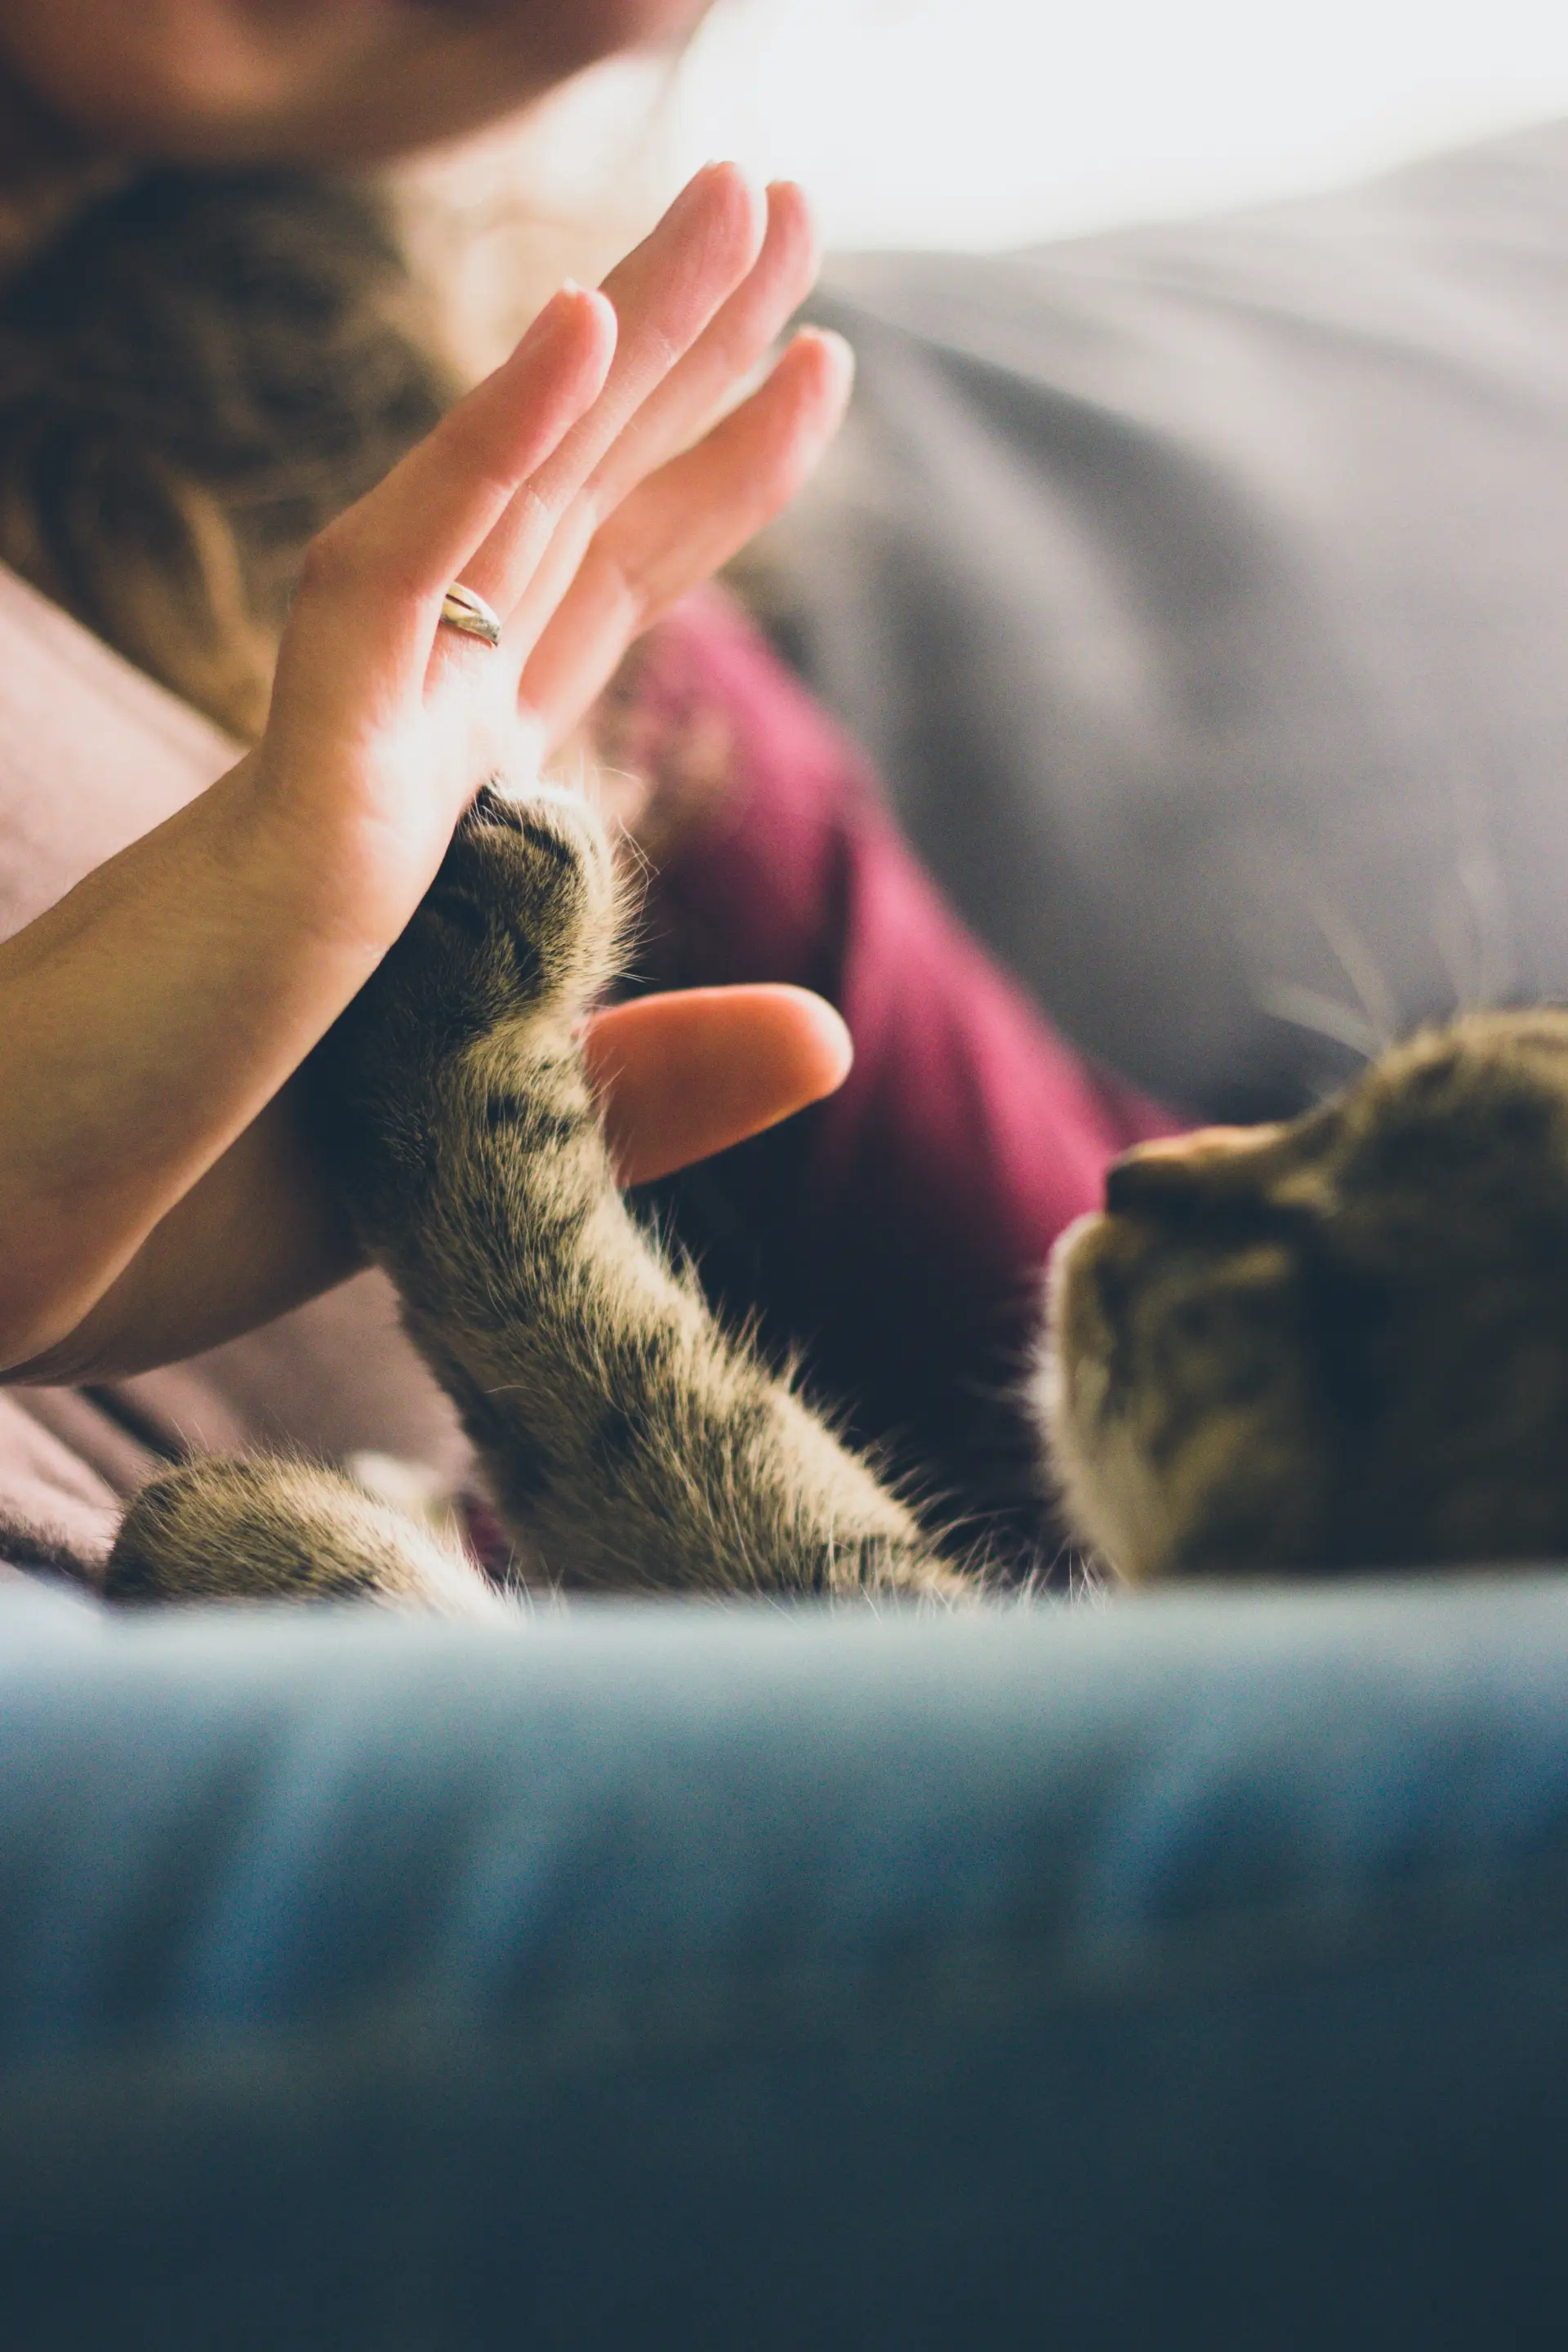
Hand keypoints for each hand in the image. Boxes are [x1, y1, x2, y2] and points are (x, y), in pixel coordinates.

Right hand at [0, 166, 853, 1375]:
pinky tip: (581, 327)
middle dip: (684, 354)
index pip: (594, 603)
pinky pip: (389, 592)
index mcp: (444, 817)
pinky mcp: (292, 802)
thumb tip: (833, 1032)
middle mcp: (402, 752)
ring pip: (505, 505)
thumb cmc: (204, 1195)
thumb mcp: (492, 1143)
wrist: (18, 1254)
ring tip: (751, 197)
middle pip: (570, 512)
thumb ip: (651, 1079)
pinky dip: (483, 456)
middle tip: (788, 200)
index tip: (810, 369)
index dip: (702, 477)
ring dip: (626, 342)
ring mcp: (346, 759)